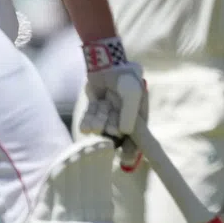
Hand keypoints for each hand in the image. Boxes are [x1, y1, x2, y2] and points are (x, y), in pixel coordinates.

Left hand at [79, 37, 146, 170]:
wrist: (105, 62)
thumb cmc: (123, 78)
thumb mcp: (131, 94)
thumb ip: (128, 113)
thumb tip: (123, 133)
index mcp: (137, 114)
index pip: (137, 138)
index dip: (132, 150)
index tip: (124, 160)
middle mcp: (123, 116)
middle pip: (117, 135)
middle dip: (110, 132)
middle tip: (108, 128)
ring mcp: (109, 112)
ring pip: (102, 127)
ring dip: (98, 125)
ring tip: (97, 120)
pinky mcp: (96, 107)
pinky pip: (92, 119)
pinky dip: (88, 123)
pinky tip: (86, 125)